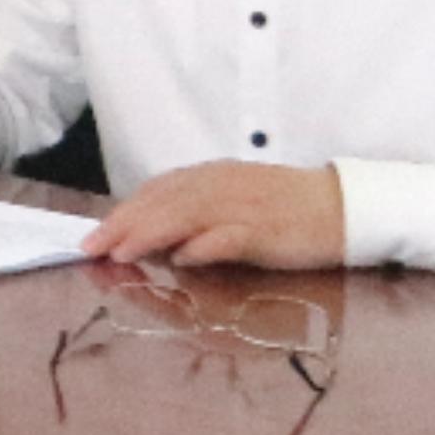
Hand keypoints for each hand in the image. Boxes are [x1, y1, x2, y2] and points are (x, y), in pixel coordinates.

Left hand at [88, 159, 348, 275]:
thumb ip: (195, 213)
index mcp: (210, 177)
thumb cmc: (284, 206)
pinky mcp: (266, 231)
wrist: (342, 206)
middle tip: (92, 248)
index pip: (155, 191)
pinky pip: (229, 237)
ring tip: (122, 253)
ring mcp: (242, 207)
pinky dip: (203, 246)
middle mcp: (220, 186)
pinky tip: (182, 258)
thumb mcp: (233, 200)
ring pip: (186, 217)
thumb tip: (154, 238)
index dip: (122, 212)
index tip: (93, 234)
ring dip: (150, 234)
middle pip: (161, 203)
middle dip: (123, 226)